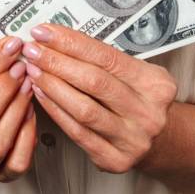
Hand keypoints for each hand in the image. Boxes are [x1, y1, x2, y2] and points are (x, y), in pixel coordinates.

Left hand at [22, 24, 177, 173]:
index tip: (45, 32)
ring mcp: (133, 139)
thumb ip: (103, 60)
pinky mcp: (116, 160)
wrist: (161, 142)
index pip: (106, 57)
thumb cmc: (139, 101)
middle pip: (94, 82)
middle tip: (33, 51)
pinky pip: (77, 132)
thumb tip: (57, 40)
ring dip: (52, 87)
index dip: (71, 43)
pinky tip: (41, 96)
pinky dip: (56, 111)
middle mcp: (148, 112)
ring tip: (33, 71)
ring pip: (83, 109)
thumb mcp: (136, 75)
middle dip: (57, 63)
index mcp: (155, 83)